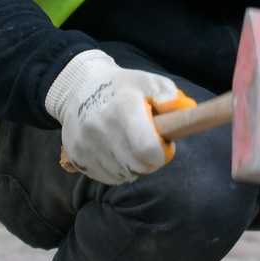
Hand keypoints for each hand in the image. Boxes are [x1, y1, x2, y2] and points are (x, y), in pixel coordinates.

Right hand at [45, 50, 187, 184]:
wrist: (80, 88)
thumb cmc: (123, 88)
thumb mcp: (148, 82)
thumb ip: (169, 96)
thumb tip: (184, 110)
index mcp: (123, 107)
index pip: (147, 148)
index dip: (160, 154)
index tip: (162, 146)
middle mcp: (100, 126)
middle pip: (136, 166)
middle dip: (147, 162)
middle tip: (146, 146)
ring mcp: (85, 143)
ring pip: (122, 175)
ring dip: (131, 167)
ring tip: (128, 146)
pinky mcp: (75, 155)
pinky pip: (106, 178)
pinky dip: (115, 170)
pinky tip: (114, 152)